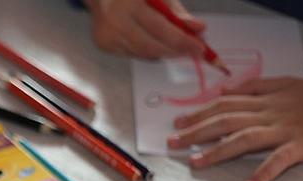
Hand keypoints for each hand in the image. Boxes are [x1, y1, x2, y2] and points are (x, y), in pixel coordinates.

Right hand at [86, 0, 205, 58]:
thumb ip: (176, 11)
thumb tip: (198, 29)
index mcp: (128, 3)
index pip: (158, 27)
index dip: (180, 40)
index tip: (199, 47)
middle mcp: (114, 20)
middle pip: (150, 45)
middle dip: (174, 50)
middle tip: (192, 51)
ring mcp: (106, 35)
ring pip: (142, 53)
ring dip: (164, 52)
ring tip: (178, 48)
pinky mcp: (103, 44)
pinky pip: (133, 54)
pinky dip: (149, 51)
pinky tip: (156, 44)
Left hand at [167, 77, 302, 180]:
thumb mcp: (285, 83)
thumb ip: (255, 86)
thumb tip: (225, 90)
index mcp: (264, 100)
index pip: (224, 104)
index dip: (199, 113)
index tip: (177, 122)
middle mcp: (269, 113)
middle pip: (226, 120)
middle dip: (196, 131)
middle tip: (172, 142)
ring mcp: (284, 130)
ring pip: (245, 138)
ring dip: (218, 151)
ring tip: (196, 163)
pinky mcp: (302, 147)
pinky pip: (281, 161)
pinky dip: (265, 173)